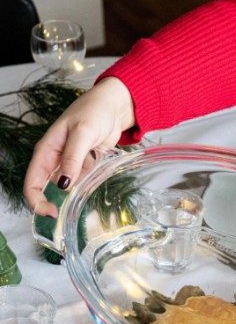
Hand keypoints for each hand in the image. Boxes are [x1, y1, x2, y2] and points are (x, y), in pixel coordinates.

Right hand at [23, 77, 135, 216]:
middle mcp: (55, 158)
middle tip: (61, 216)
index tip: (50, 213)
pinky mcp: (85, 164)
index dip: (36, 200)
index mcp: (47, 150)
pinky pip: (82, 181)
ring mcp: (70, 163)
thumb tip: (63, 185)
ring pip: (65, 187)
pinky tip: (91, 185)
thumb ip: (73, 159)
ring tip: (77, 203)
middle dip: (50, 203)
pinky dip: (85, 186)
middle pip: (45, 187)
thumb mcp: (82, 134)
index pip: (32, 181)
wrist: (114, 106)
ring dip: (69, 196)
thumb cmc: (94, 112)